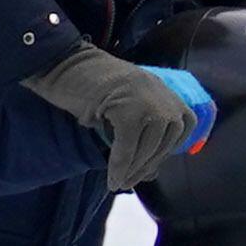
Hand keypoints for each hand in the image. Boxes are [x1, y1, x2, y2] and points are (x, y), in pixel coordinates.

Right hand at [34, 45, 205, 186]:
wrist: (62, 62)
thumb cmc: (87, 85)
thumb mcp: (121, 108)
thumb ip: (139, 133)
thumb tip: (150, 173)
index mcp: (163, 90)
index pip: (182, 127)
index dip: (166, 150)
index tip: (149, 166)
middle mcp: (161, 93)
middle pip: (166, 142)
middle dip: (146, 165)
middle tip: (129, 182)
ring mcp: (147, 100)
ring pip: (148, 147)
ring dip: (133, 170)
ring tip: (119, 182)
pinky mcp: (129, 109)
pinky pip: (128, 146)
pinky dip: (119, 165)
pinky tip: (112, 178)